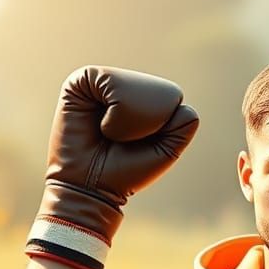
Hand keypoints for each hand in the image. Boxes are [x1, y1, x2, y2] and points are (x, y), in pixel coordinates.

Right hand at [26, 66, 199, 268]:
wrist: (90, 189)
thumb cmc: (125, 171)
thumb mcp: (165, 151)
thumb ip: (183, 127)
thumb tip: (186, 107)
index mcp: (145, 96)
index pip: (172, 95)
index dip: (163, 126)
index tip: (140, 143)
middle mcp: (125, 83)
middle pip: (160, 90)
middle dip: (148, 124)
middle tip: (122, 140)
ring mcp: (103, 79)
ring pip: (138, 88)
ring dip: (129, 123)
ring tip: (109, 134)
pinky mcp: (81, 81)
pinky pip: (112, 86)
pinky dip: (114, 119)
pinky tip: (100, 127)